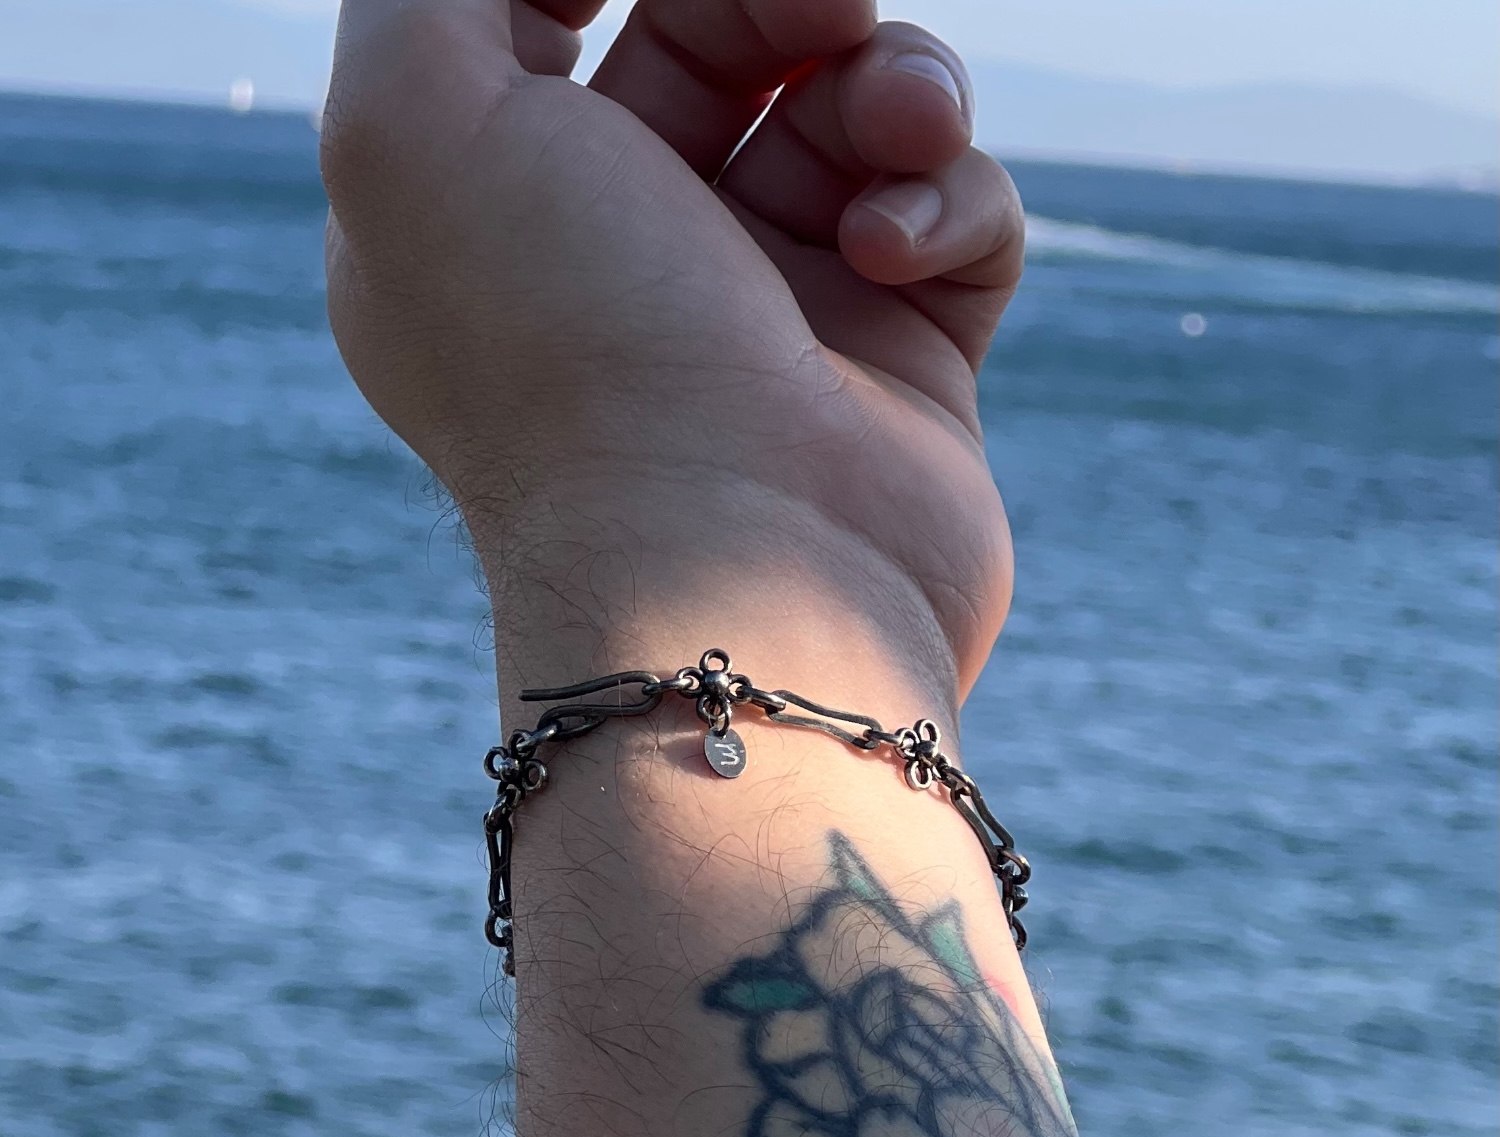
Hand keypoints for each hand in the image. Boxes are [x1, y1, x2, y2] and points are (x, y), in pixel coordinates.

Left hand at [321, 0, 1023, 702]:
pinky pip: (955, 216)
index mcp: (507, 209)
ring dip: (896, 81)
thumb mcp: (413, 123)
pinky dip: (948, 201)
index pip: (559, 18)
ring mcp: (779, 311)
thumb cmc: (573, 360)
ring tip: (898, 126)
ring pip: (860, 113)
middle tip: (827, 7)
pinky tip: (893, 253)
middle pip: (725, 41)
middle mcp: (637, 256)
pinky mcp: (900, 361)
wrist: (741, 585)